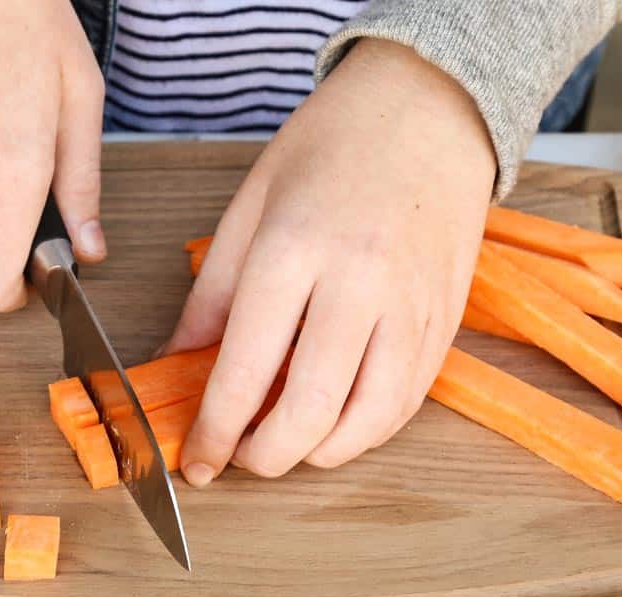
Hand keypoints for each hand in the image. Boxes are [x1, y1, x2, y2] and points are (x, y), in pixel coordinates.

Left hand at [163, 40, 496, 484]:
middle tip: (239, 457)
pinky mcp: (445, 321)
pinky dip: (366, 432)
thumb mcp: (250, 205)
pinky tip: (335, 426)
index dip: (214, 430)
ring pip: (368, 421)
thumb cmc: (332, 147)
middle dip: (265, 458)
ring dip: (318, 455)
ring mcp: (411, 307)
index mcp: (295, 250)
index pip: (246, 369)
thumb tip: (176, 360)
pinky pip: (406, 403)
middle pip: (311, 411)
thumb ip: (213, 293)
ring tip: (286, 445)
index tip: (195, 461)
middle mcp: (359, 284)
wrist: (430, 109)